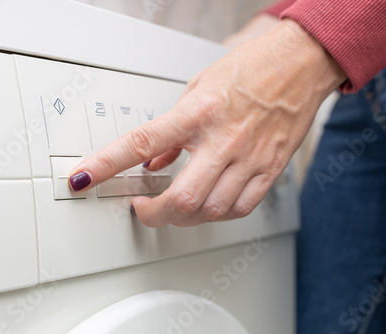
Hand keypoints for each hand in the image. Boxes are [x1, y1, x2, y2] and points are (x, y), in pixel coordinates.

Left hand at [68, 19, 345, 226]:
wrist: (300, 65)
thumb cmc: (251, 69)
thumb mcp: (199, 87)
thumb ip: (174, 130)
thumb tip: (154, 161)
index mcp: (198, 112)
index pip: (141, 142)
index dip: (107, 164)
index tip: (84, 177)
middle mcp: (224, 139)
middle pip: (182, 197)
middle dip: (153, 214)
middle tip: (143, 208)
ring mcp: (250, 158)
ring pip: (211, 210)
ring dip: (185, 216)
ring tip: (176, 207)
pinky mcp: (270, 170)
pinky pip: (241, 209)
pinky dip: (218, 214)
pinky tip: (210, 204)